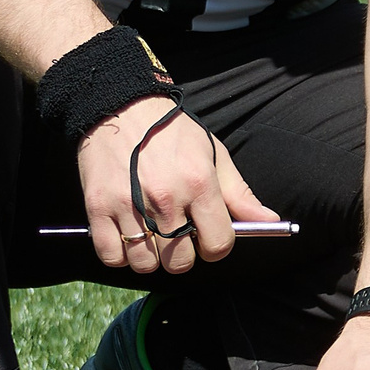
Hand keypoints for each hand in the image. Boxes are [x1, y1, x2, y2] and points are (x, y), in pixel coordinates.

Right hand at [76, 96, 273, 276]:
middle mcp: (164, 198)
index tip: (206, 237)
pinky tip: (128, 236)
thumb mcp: (213, 154)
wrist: (120, 105)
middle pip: (181, 262)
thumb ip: (240, 194)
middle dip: (184, 255)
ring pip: (145, 264)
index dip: (215, 246)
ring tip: (152, 235)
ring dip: (152, 257)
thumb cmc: (171, 131)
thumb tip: (272, 222)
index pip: (218, 244)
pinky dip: (120, 255)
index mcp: (198, 183)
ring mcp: (128, 205)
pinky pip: (112, 257)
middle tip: (177, 234)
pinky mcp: (98, 208)